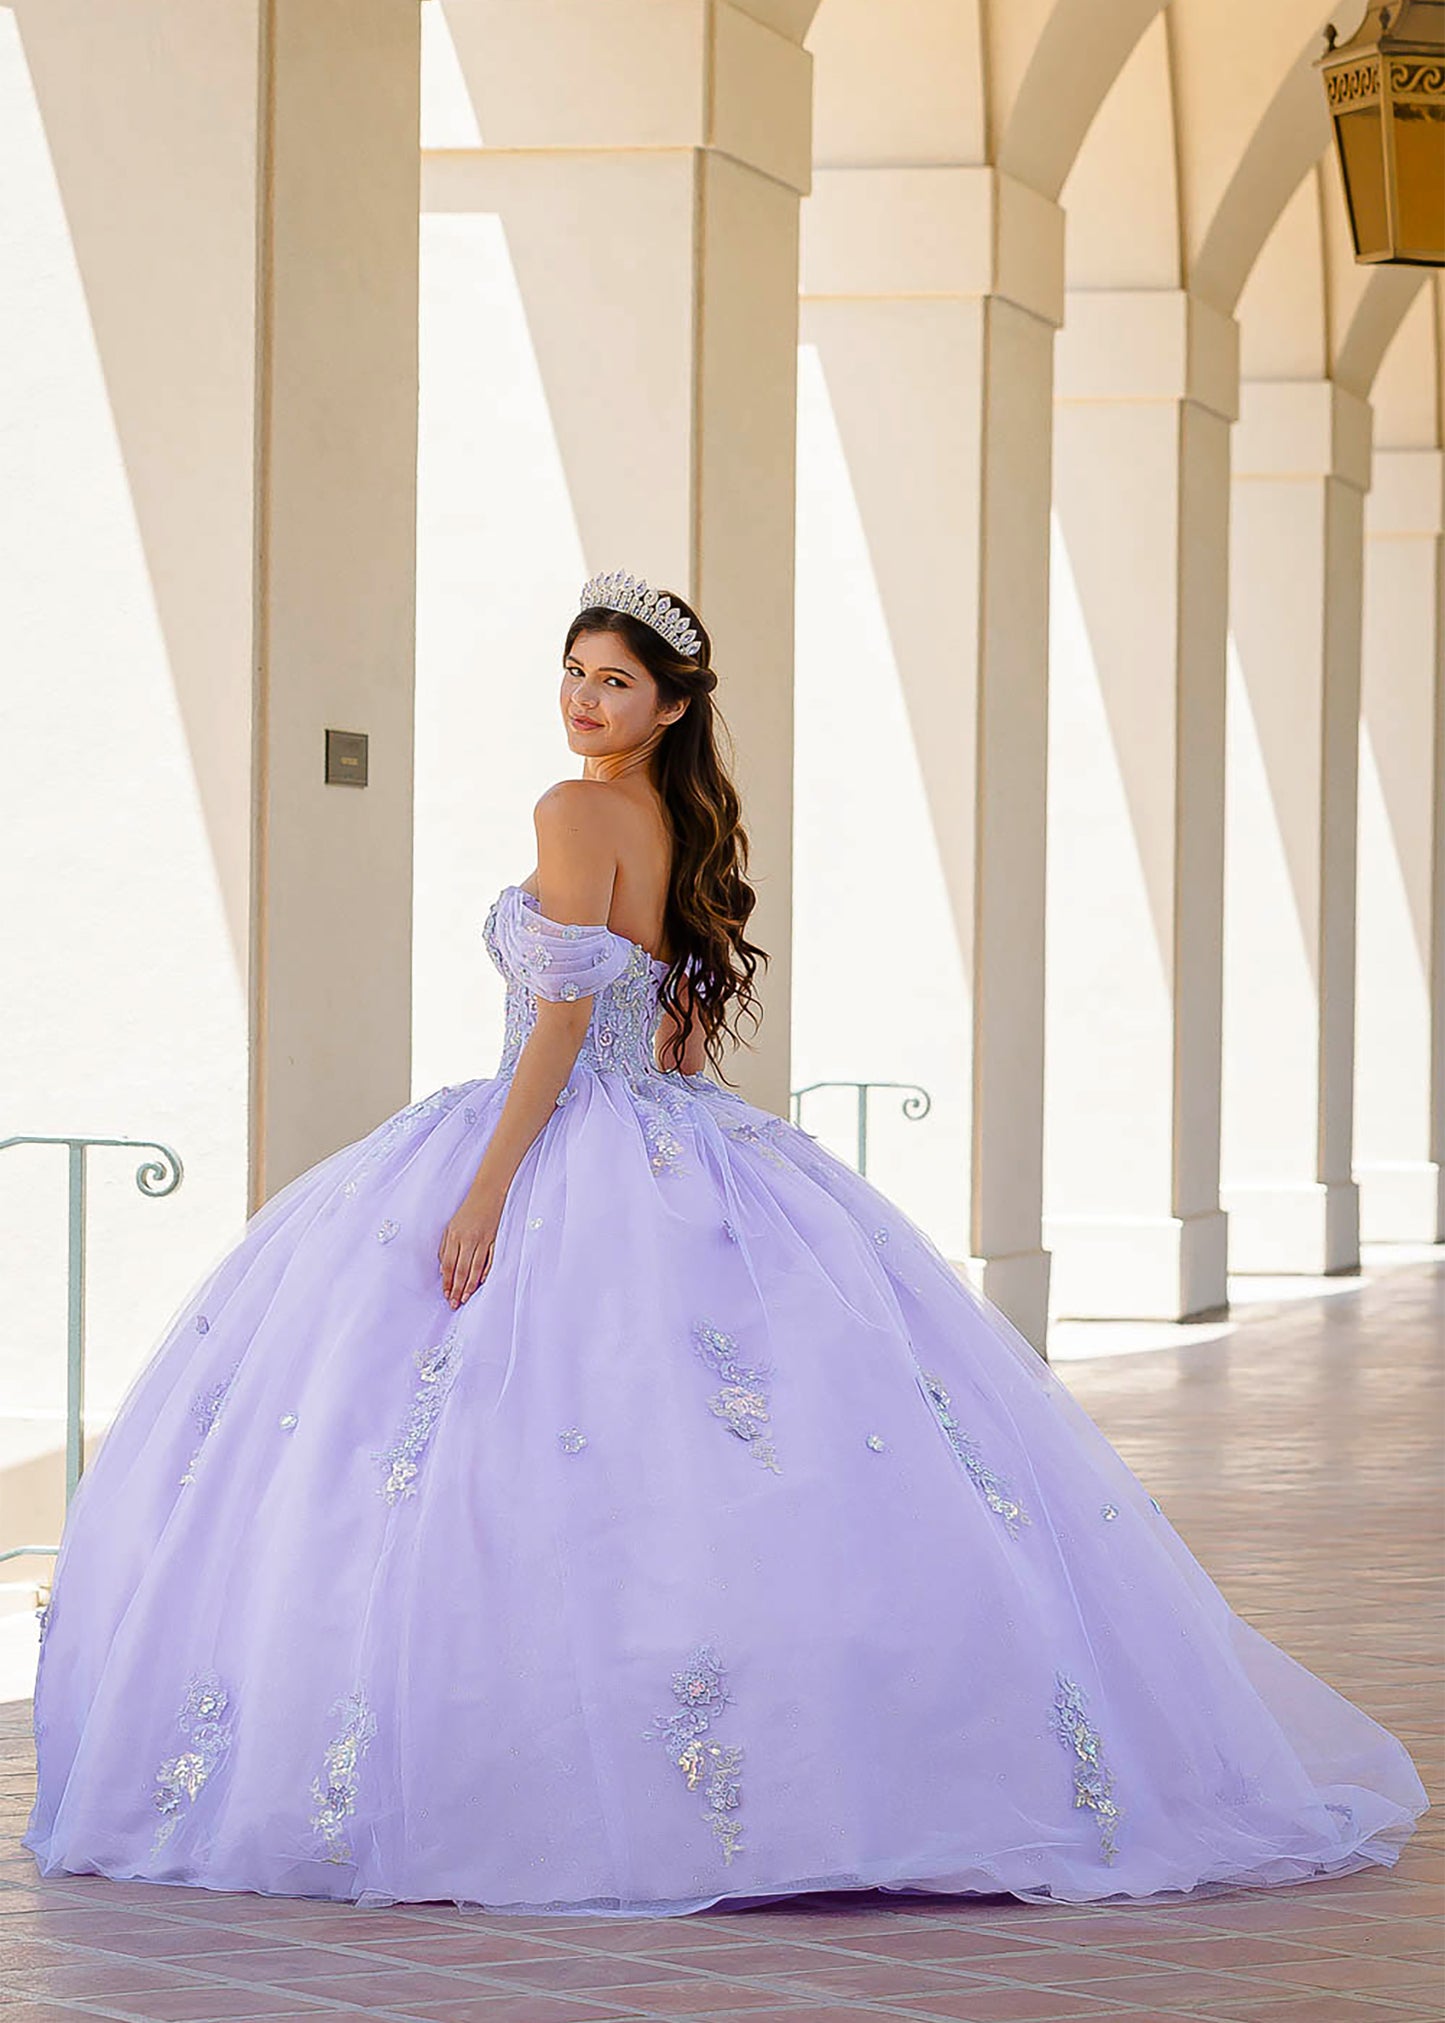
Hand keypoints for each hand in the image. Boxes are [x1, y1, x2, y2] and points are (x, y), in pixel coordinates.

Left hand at [438, 1189, 501, 1307]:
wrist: (488, 1194)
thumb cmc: (467, 1212)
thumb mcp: (450, 1227)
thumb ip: (446, 1248)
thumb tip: (444, 1270)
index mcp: (455, 1236)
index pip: (449, 1265)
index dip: (447, 1282)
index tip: (446, 1295)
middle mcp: (468, 1239)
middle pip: (462, 1270)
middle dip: (457, 1289)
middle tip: (455, 1304)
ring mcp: (484, 1240)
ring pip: (476, 1268)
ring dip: (470, 1286)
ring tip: (465, 1298)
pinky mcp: (495, 1240)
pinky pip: (491, 1260)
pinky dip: (486, 1272)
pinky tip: (481, 1283)